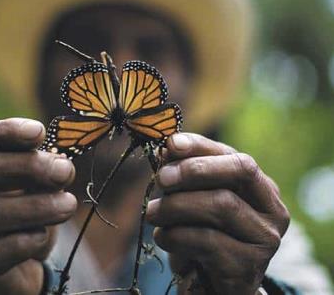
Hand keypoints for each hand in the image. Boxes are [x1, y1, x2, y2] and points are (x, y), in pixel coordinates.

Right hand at [0, 118, 76, 294]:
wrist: (13, 270)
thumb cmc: (25, 220)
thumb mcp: (37, 191)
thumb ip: (44, 175)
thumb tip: (61, 164)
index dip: (6, 132)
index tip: (40, 132)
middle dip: (28, 168)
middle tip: (66, 171)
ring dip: (35, 206)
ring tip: (68, 205)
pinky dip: (23, 242)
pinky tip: (42, 237)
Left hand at [146, 133, 289, 294]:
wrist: (211, 285)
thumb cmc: (202, 236)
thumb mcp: (194, 201)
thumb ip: (185, 176)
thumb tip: (168, 148)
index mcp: (261, 189)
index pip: (235, 156)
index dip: (202, 146)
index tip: (171, 144)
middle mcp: (272, 211)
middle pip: (240, 172)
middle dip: (195, 169)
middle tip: (161, 177)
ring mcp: (264, 239)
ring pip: (221, 205)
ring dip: (176, 205)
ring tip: (151, 212)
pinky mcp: (247, 266)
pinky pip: (207, 241)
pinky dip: (176, 235)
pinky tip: (162, 236)